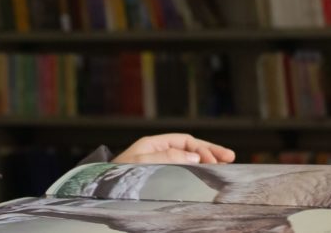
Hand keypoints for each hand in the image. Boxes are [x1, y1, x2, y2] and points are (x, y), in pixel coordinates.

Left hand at [111, 133, 235, 164]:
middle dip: (210, 151)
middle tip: (230, 157)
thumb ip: (167, 157)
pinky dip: (196, 171)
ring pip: (188, 159)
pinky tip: (206, 174)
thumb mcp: (140, 161)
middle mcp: (157, 151)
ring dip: (206, 161)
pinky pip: (182, 170)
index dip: (202, 148)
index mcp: (153, 144)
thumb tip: (194, 156)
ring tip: (224, 165)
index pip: (185, 141)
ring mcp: (159, 163)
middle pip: (190, 147)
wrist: (100, 189)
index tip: (214, 160)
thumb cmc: (116, 174)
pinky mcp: (159, 176)